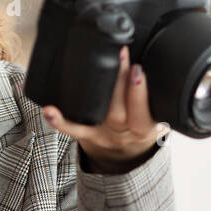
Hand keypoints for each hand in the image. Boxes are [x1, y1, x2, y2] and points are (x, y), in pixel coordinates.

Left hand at [40, 46, 169, 173]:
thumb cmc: (142, 126)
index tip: (139, 69)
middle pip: (121, 111)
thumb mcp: (160, 117)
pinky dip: (59, 121)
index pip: (145, 113)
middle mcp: (124, 132)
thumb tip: (161, 61)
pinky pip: (73, 130)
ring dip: (97, 92)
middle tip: (122, 55)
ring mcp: (104, 134)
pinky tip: (49, 110)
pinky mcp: (87, 135)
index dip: (141, 94)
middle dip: (121, 82)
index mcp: (146, 128)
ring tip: (94, 68)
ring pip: (100, 115)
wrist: (127, 155)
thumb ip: (160, 97)